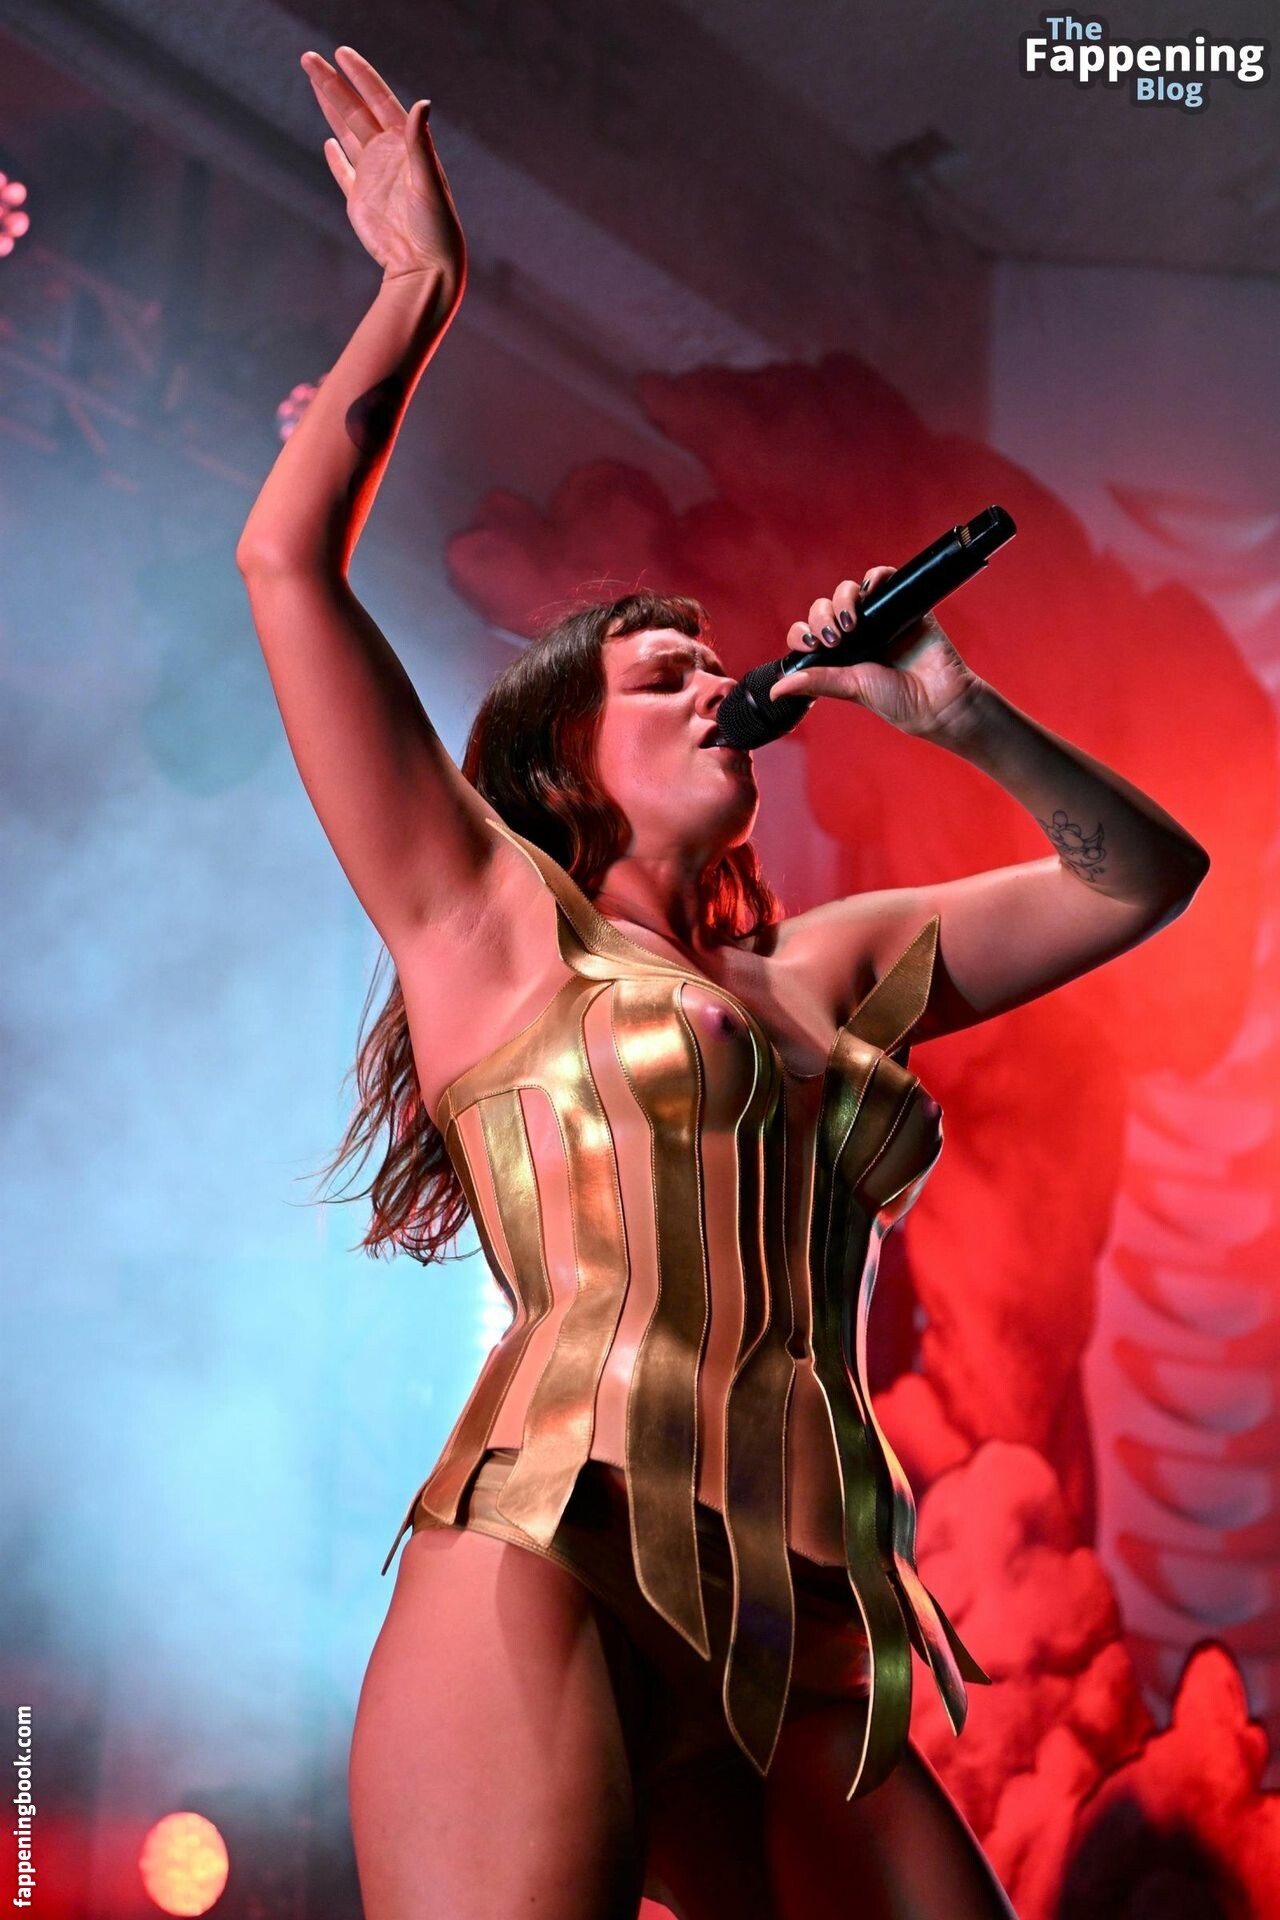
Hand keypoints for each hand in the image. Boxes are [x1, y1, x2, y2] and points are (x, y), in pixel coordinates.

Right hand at [301, 45, 466, 297]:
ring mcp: (373, 177)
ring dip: (330, 108)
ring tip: (313, 81)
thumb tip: (421, 104)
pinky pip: (344, 173)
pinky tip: (328, 142)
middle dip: (333, 84)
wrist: (425, 267)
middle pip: (355, 111)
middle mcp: (388, 156)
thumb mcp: (429, 183)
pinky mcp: (360, 201)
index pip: (379, 101)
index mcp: (406, 146)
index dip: (361, 76)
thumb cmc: (435, 228)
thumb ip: (420, 144)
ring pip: (346, 134)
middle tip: (309, 57)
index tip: (341, 53)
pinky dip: (336, 158)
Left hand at [768, 565, 982, 739]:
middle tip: (836, 638)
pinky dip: (875, 575)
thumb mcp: (850, 687)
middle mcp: (856, 634)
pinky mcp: (904, 604)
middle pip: (824, 608)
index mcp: (839, 655)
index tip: (812, 645)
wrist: (939, 699)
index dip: (803, 633)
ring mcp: (879, 617)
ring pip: (849, 591)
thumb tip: (776, 691)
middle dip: (822, 617)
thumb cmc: (897, 699)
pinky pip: (884, 577)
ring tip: (852, 623)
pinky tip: (871, 588)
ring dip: (842, 599)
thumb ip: (816, 682)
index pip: (808, 632)